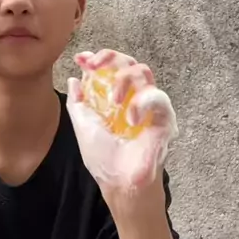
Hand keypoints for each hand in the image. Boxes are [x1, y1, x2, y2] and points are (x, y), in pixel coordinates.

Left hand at [67, 49, 177, 192]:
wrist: (120, 181)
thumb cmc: (103, 158)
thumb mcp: (83, 126)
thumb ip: (78, 102)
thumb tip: (74, 80)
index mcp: (114, 98)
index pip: (110, 69)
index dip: (98, 58)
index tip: (82, 59)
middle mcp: (132, 97)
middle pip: (128, 62)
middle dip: (110, 57)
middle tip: (95, 65)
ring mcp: (149, 105)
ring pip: (143, 71)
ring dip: (123, 80)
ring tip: (113, 101)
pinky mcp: (164, 116)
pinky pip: (158, 96)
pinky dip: (142, 102)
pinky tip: (132, 119)